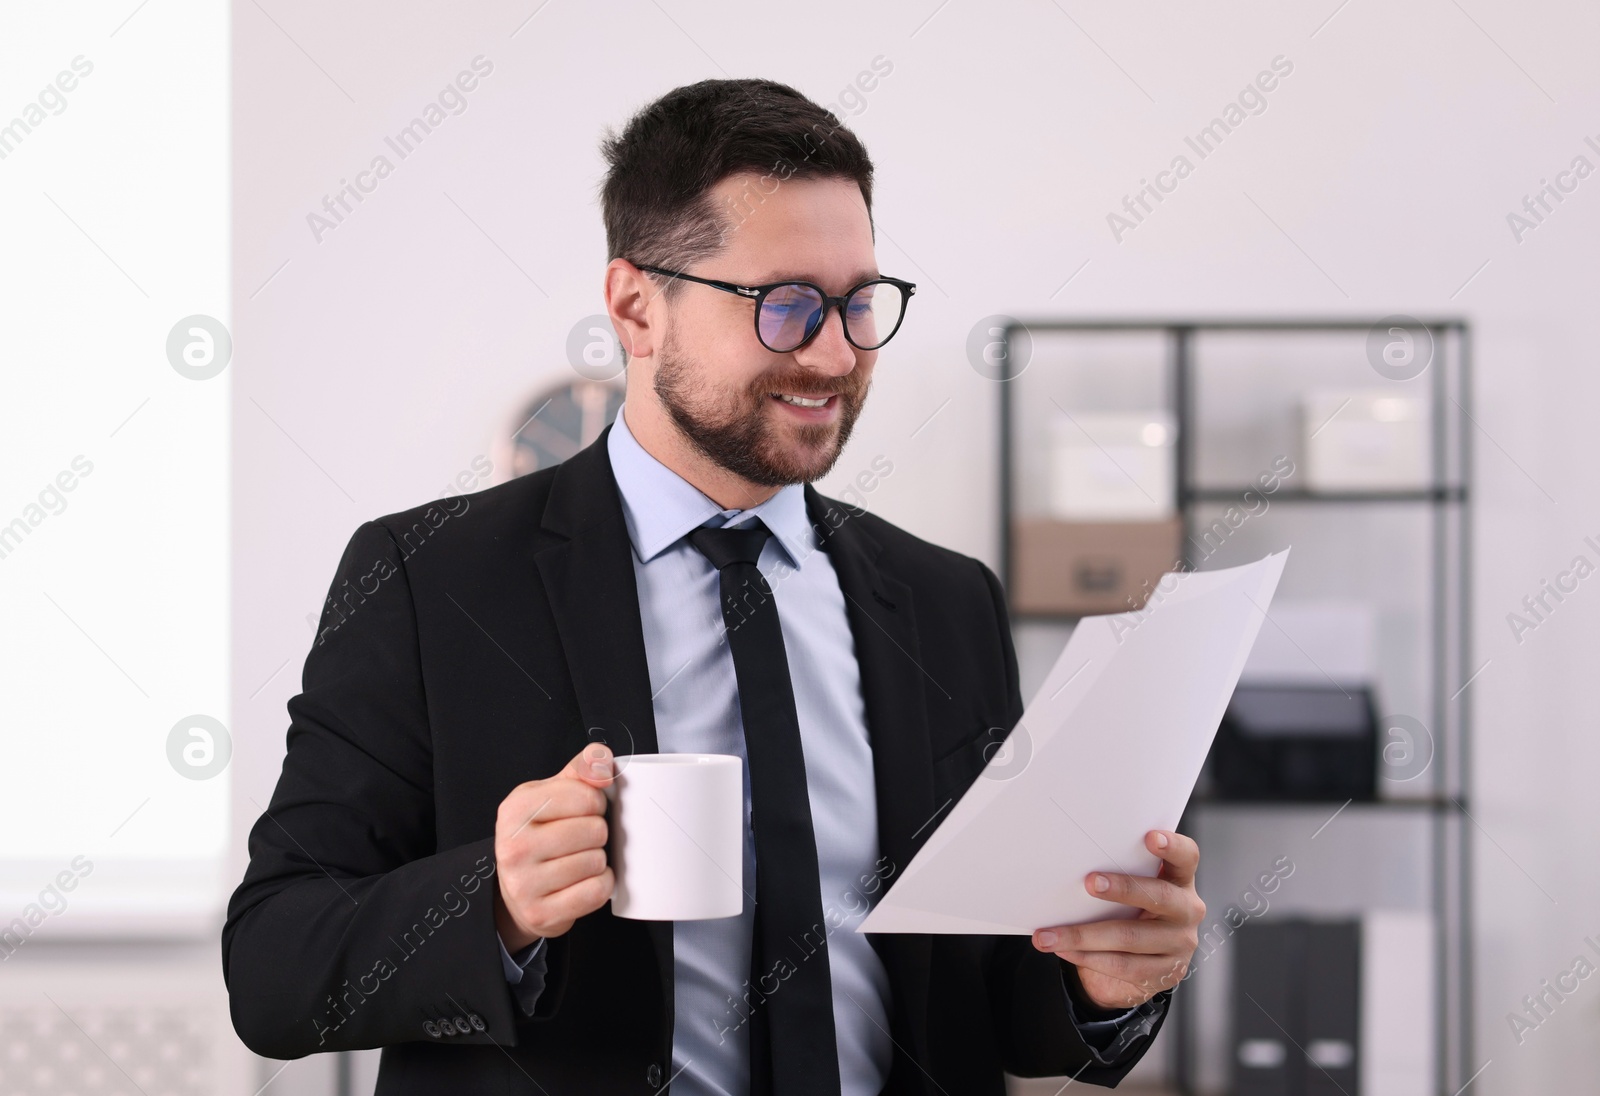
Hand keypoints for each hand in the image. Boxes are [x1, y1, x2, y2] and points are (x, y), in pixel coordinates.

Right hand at [493, 743, 616, 951]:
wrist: (517, 889)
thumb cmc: (541, 833)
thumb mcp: (552, 792)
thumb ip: (581, 768)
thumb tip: (604, 765)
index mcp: (516, 809)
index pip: (586, 796)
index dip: (595, 802)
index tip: (583, 810)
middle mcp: (514, 846)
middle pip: (595, 830)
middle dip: (597, 833)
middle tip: (581, 839)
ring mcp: (524, 884)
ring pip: (596, 862)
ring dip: (597, 860)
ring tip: (579, 859)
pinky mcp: (541, 913)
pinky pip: (596, 891)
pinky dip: (601, 885)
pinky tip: (585, 880)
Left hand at [1031, 829, 1204, 1009]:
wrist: (1142, 965)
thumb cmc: (1130, 912)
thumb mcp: (1131, 891)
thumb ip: (1118, 875)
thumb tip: (1067, 865)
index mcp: (1180, 880)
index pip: (1186, 857)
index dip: (1172, 846)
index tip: (1150, 837)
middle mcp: (1187, 910)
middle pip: (1159, 896)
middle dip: (1122, 889)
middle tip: (1089, 882)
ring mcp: (1179, 944)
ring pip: (1130, 937)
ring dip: (1083, 935)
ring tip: (1049, 935)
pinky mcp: (1165, 973)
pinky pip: (1122, 965)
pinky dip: (1087, 957)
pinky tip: (1063, 951)